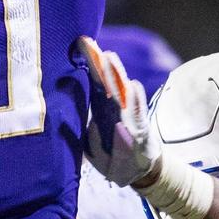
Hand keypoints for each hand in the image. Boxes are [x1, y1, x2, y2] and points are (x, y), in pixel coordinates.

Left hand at [78, 36, 161, 188]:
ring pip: (122, 93)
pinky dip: (136, 100)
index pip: (95, 85)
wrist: (139, 174)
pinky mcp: (142, 130)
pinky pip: (138, 114)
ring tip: (109, 57)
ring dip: (116, 75)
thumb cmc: (113, 159)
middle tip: (88, 44)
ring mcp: (131, 118)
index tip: (80, 46)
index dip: (88, 67)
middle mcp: (117, 110)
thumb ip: (84, 138)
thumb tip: (75, 124)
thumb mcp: (91, 151)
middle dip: (98, 64)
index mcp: (104, 112)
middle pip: (107, 83)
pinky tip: (132, 86)